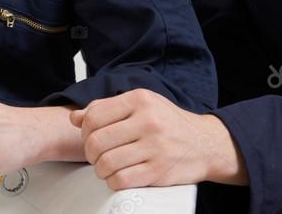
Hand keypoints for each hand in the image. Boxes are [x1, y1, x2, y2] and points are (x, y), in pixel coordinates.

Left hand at [69, 89, 247, 189]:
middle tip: (96, 155)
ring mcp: (154, 147)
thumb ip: (107, 108)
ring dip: (100, 169)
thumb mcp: (141, 105)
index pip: (94, 116)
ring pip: (106, 163)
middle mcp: (147, 121)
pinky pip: (121, 180)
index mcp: (140, 100)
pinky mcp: (159, 171)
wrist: (206, 144)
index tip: (89, 137)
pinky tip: (118, 176)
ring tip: (106, 166)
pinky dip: (113, 181)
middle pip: (96, 141)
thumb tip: (75, 118)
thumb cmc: (169, 123)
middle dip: (90, 152)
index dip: (84, 130)